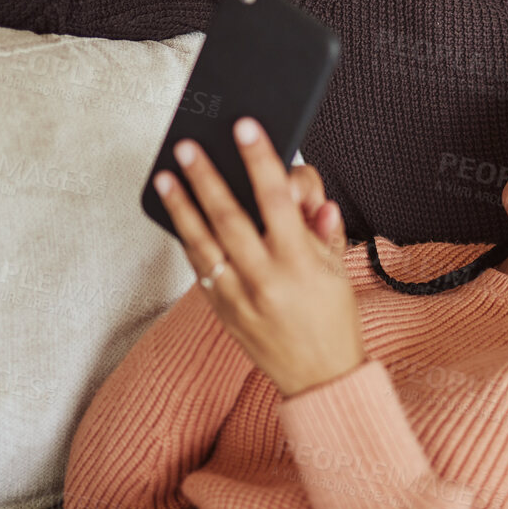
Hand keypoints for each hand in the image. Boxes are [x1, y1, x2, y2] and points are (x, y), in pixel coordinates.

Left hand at [152, 116, 363, 396]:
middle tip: (189, 146)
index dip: (260, 159)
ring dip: (182, 206)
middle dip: (207, 177)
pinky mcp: (223, 312)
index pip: (277, 198)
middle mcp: (266, 278)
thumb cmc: (333, 322)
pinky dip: (189, 240)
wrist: (319, 380)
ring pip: (203, 242)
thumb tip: (315, 201)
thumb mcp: (339, 272)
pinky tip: (179, 217)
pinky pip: (201, 269)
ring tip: (167, 176)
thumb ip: (326, 233)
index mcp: (300, 262)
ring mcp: (240, 297)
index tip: (246, 128)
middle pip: (229, 217)